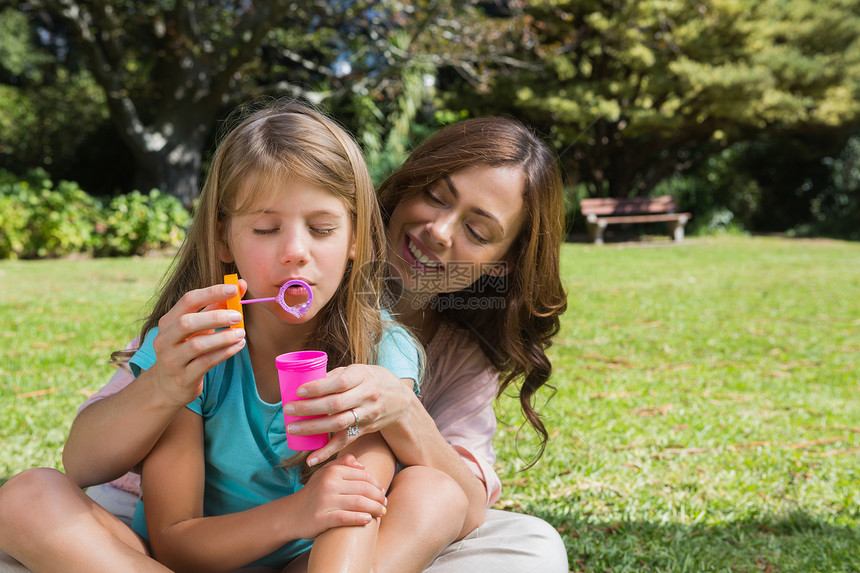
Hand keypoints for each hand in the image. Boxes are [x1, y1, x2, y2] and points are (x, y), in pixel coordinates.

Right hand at [148, 281, 247, 406]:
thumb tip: (241, 284)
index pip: (188, 300)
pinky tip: (238, 346)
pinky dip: (224, 353)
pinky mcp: (183, 378)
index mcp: (168, 322)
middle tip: (238, 316)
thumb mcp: (198, 327)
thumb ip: (217, 305)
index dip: (211, 292)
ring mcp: (172, 360)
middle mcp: (165, 339)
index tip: (234, 288)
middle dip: (215, 317)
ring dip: (222, 337)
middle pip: (187, 322)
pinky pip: (205, 363)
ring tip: (241, 333)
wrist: (168, 386)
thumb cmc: (187, 348)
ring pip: (196, 345)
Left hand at [282, 364, 415, 463]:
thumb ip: (335, 376)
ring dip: (313, 428)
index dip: (318, 387)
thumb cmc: (371, 380)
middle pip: (335, 405)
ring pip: (338, 424)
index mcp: (362, 376)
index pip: (339, 382)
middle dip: (309, 409)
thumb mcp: (358, 370)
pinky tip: (311, 460)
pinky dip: (327, 452)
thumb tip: (305, 381)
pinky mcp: (364, 430)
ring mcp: (367, 415)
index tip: (299, 391)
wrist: (400, 400)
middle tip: (288, 410)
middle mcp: (367, 396)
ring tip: (292, 428)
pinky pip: (344, 442)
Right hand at [290, 454, 387, 538]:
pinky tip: (368, 520)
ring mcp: (325, 501)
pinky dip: (360, 518)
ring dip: (374, 508)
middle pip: (364, 489)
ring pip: (359, 503)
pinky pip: (346, 518)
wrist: (291, 514)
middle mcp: (328, 483)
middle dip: (378, 497)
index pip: (363, 476)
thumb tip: (362, 465)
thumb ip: (342, 464)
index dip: (376, 484)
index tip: (383, 492)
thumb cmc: (313, 493)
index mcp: (332, 471)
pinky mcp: (322, 518)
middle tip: (385, 504)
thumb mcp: (324, 473)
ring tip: (381, 513)